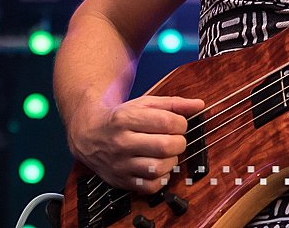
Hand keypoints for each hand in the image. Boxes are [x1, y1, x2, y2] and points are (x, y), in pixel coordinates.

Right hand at [67, 95, 204, 193]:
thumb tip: (199, 105)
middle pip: (165, 146)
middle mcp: (121, 142)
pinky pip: (150, 186)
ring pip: (159, 168)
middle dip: (179, 142)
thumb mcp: (145, 103)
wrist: (89, 134)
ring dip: (171, 160)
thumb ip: (174, 104)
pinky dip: (161, 178)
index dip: (181, 124)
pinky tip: (159, 166)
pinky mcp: (121, 180)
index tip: (179, 124)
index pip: (167, 122)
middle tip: (175, 139)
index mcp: (126, 119)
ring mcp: (120, 164)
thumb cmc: (121, 118)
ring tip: (166, 153)